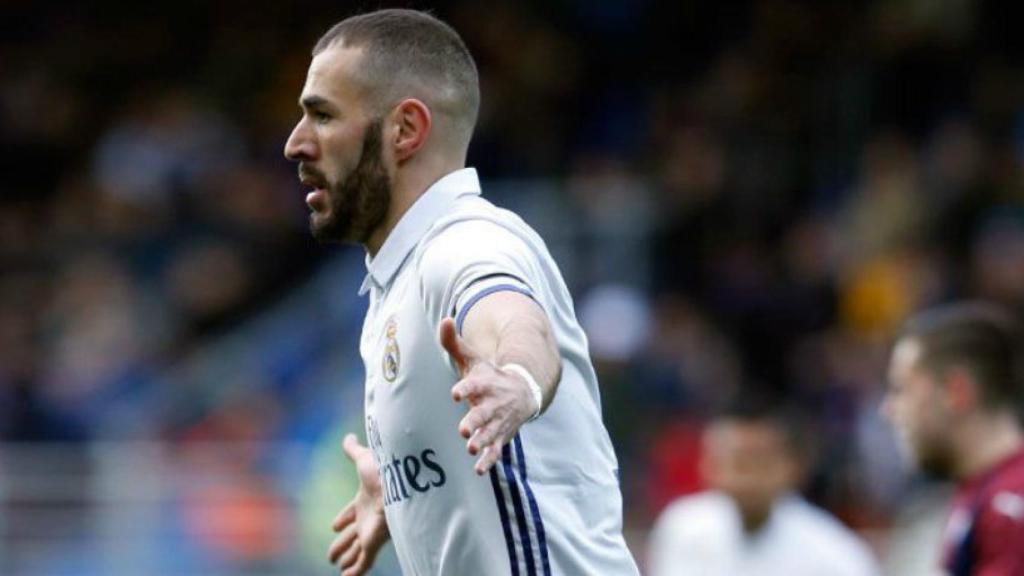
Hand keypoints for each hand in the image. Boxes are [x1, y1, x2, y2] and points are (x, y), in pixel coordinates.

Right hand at [328, 434, 389, 575]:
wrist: (397, 481)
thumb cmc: (382, 469)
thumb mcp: (364, 458)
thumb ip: (354, 449)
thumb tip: (348, 436)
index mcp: (364, 498)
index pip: (351, 512)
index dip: (343, 518)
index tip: (333, 526)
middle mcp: (367, 517)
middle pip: (352, 533)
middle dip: (342, 543)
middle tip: (332, 554)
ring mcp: (371, 531)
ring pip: (356, 549)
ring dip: (346, 558)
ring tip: (337, 565)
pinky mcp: (374, 542)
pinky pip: (363, 561)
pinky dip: (355, 572)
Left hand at [440, 317, 537, 474]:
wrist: (523, 391)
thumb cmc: (490, 376)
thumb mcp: (474, 359)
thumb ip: (454, 343)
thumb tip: (444, 319)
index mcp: (485, 383)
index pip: (474, 384)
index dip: (465, 388)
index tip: (455, 393)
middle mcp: (492, 403)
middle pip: (483, 412)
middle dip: (474, 421)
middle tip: (463, 429)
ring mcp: (498, 421)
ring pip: (490, 433)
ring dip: (481, 441)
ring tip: (470, 448)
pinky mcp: (501, 435)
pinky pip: (496, 450)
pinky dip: (489, 460)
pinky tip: (478, 470)